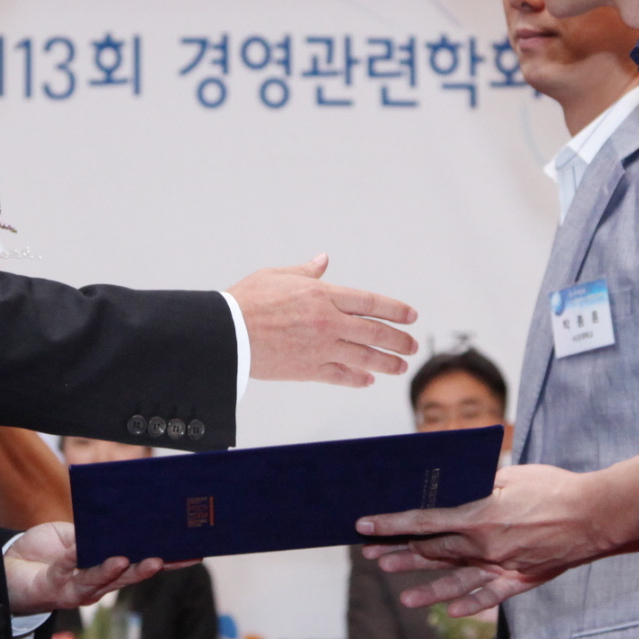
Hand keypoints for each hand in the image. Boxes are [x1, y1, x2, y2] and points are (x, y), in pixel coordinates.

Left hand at [2, 522, 168, 614]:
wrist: (9, 570)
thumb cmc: (44, 552)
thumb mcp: (71, 537)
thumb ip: (90, 535)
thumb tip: (115, 520)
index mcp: (106, 570)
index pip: (141, 565)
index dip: (167, 562)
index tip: (191, 554)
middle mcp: (94, 585)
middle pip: (125, 577)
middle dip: (144, 569)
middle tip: (162, 559)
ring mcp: (73, 589)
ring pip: (97, 581)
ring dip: (111, 571)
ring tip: (123, 559)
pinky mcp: (50, 586)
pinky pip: (62, 570)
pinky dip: (69, 560)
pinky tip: (75, 550)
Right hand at [227, 255, 418, 387]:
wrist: (226, 334)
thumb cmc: (247, 300)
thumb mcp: (277, 276)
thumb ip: (306, 272)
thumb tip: (323, 260)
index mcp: (322, 295)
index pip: (369, 302)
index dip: (394, 309)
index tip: (411, 316)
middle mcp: (328, 322)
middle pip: (374, 332)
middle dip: (398, 339)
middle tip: (412, 345)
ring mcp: (320, 348)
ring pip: (364, 357)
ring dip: (386, 362)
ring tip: (400, 366)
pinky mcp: (308, 369)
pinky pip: (341, 375)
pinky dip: (357, 378)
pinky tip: (368, 379)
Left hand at [356, 462, 612, 607]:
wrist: (596, 516)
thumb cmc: (554, 488)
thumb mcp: (511, 476)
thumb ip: (479, 485)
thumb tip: (453, 488)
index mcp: (478, 515)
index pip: (423, 521)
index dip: (391, 524)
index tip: (364, 526)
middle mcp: (484, 546)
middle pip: (432, 552)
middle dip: (399, 552)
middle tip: (371, 556)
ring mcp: (501, 567)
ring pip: (454, 580)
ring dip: (425, 589)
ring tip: (401, 595)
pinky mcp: (520, 580)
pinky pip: (489, 597)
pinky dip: (469, 605)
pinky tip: (450, 612)